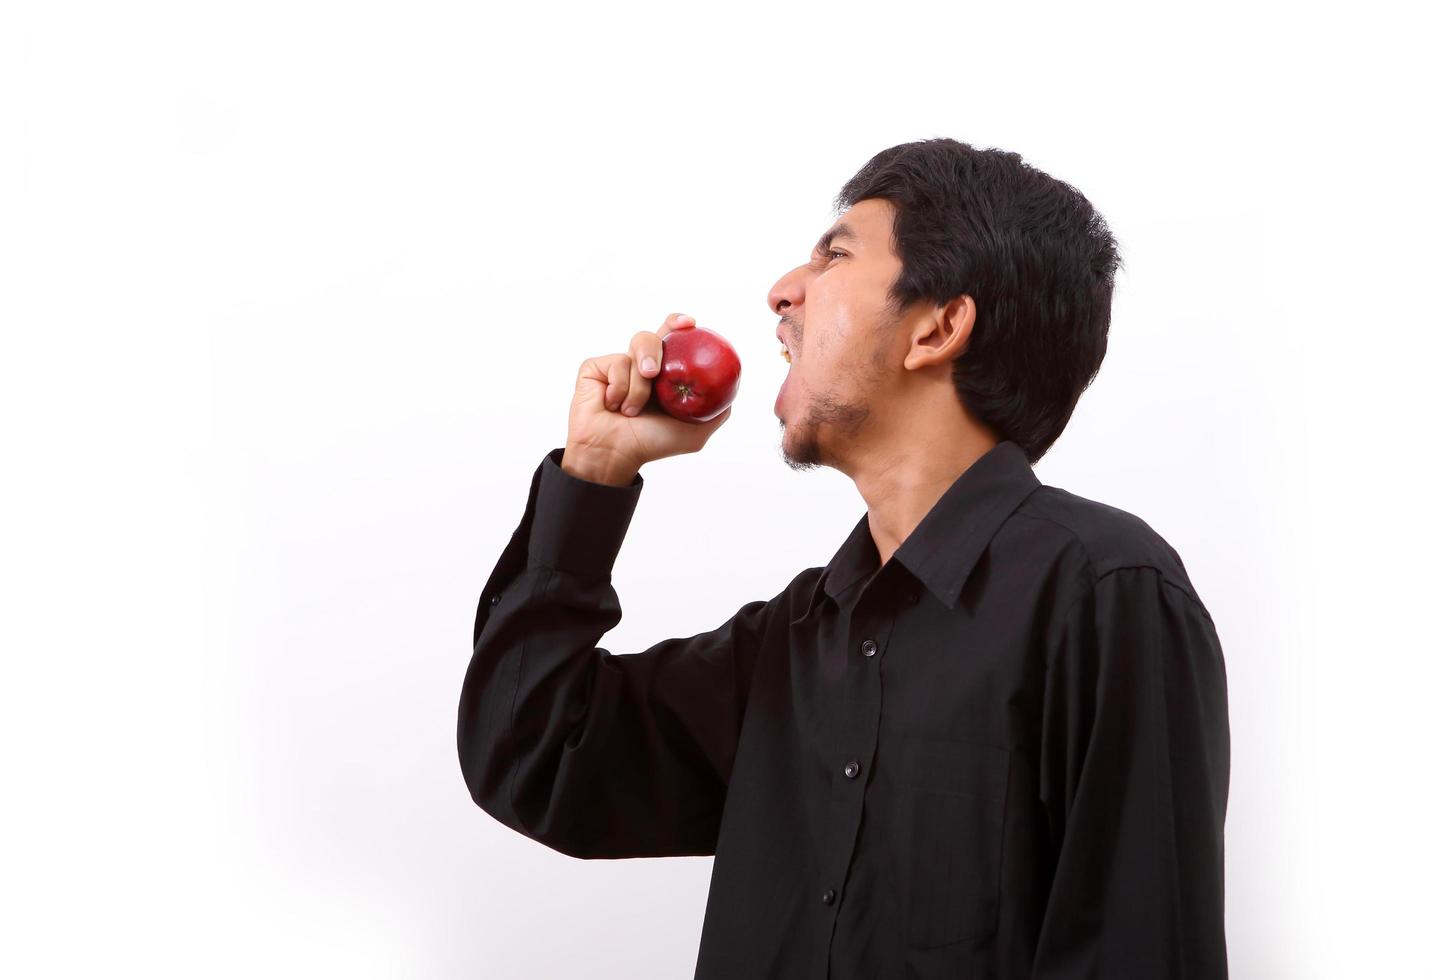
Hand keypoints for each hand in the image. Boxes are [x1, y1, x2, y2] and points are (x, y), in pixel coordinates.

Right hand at [563, 313, 733, 484]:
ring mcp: (618, 365)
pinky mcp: (596, 367)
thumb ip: (715, 412)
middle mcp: (641, 366)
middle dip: (654, 350)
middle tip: (652, 373)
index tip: (689, 324)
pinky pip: (614, 363)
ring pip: (635, 351)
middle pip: (652, 336)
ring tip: (632, 410)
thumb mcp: (694, 433)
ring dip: (638, 385)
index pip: (673, 339)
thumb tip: (730, 391)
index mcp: (664, 374)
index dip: (678, 325)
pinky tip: (613, 407)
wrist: (613, 454)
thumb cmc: (650, 445)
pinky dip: (619, 389)